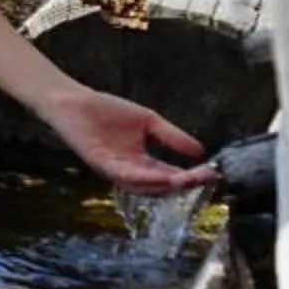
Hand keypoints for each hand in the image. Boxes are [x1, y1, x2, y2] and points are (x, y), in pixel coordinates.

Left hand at [38, 86, 213, 191]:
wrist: (74, 102)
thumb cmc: (106, 111)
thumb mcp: (148, 123)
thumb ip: (171, 137)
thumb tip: (201, 152)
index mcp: (141, 163)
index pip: (171, 175)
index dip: (192, 176)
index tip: (214, 172)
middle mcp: (130, 172)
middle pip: (161, 186)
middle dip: (185, 184)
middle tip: (208, 178)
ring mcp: (115, 170)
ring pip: (144, 186)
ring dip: (167, 185)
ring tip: (189, 180)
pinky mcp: (101, 164)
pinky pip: (124, 176)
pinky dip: (143, 178)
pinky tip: (160, 177)